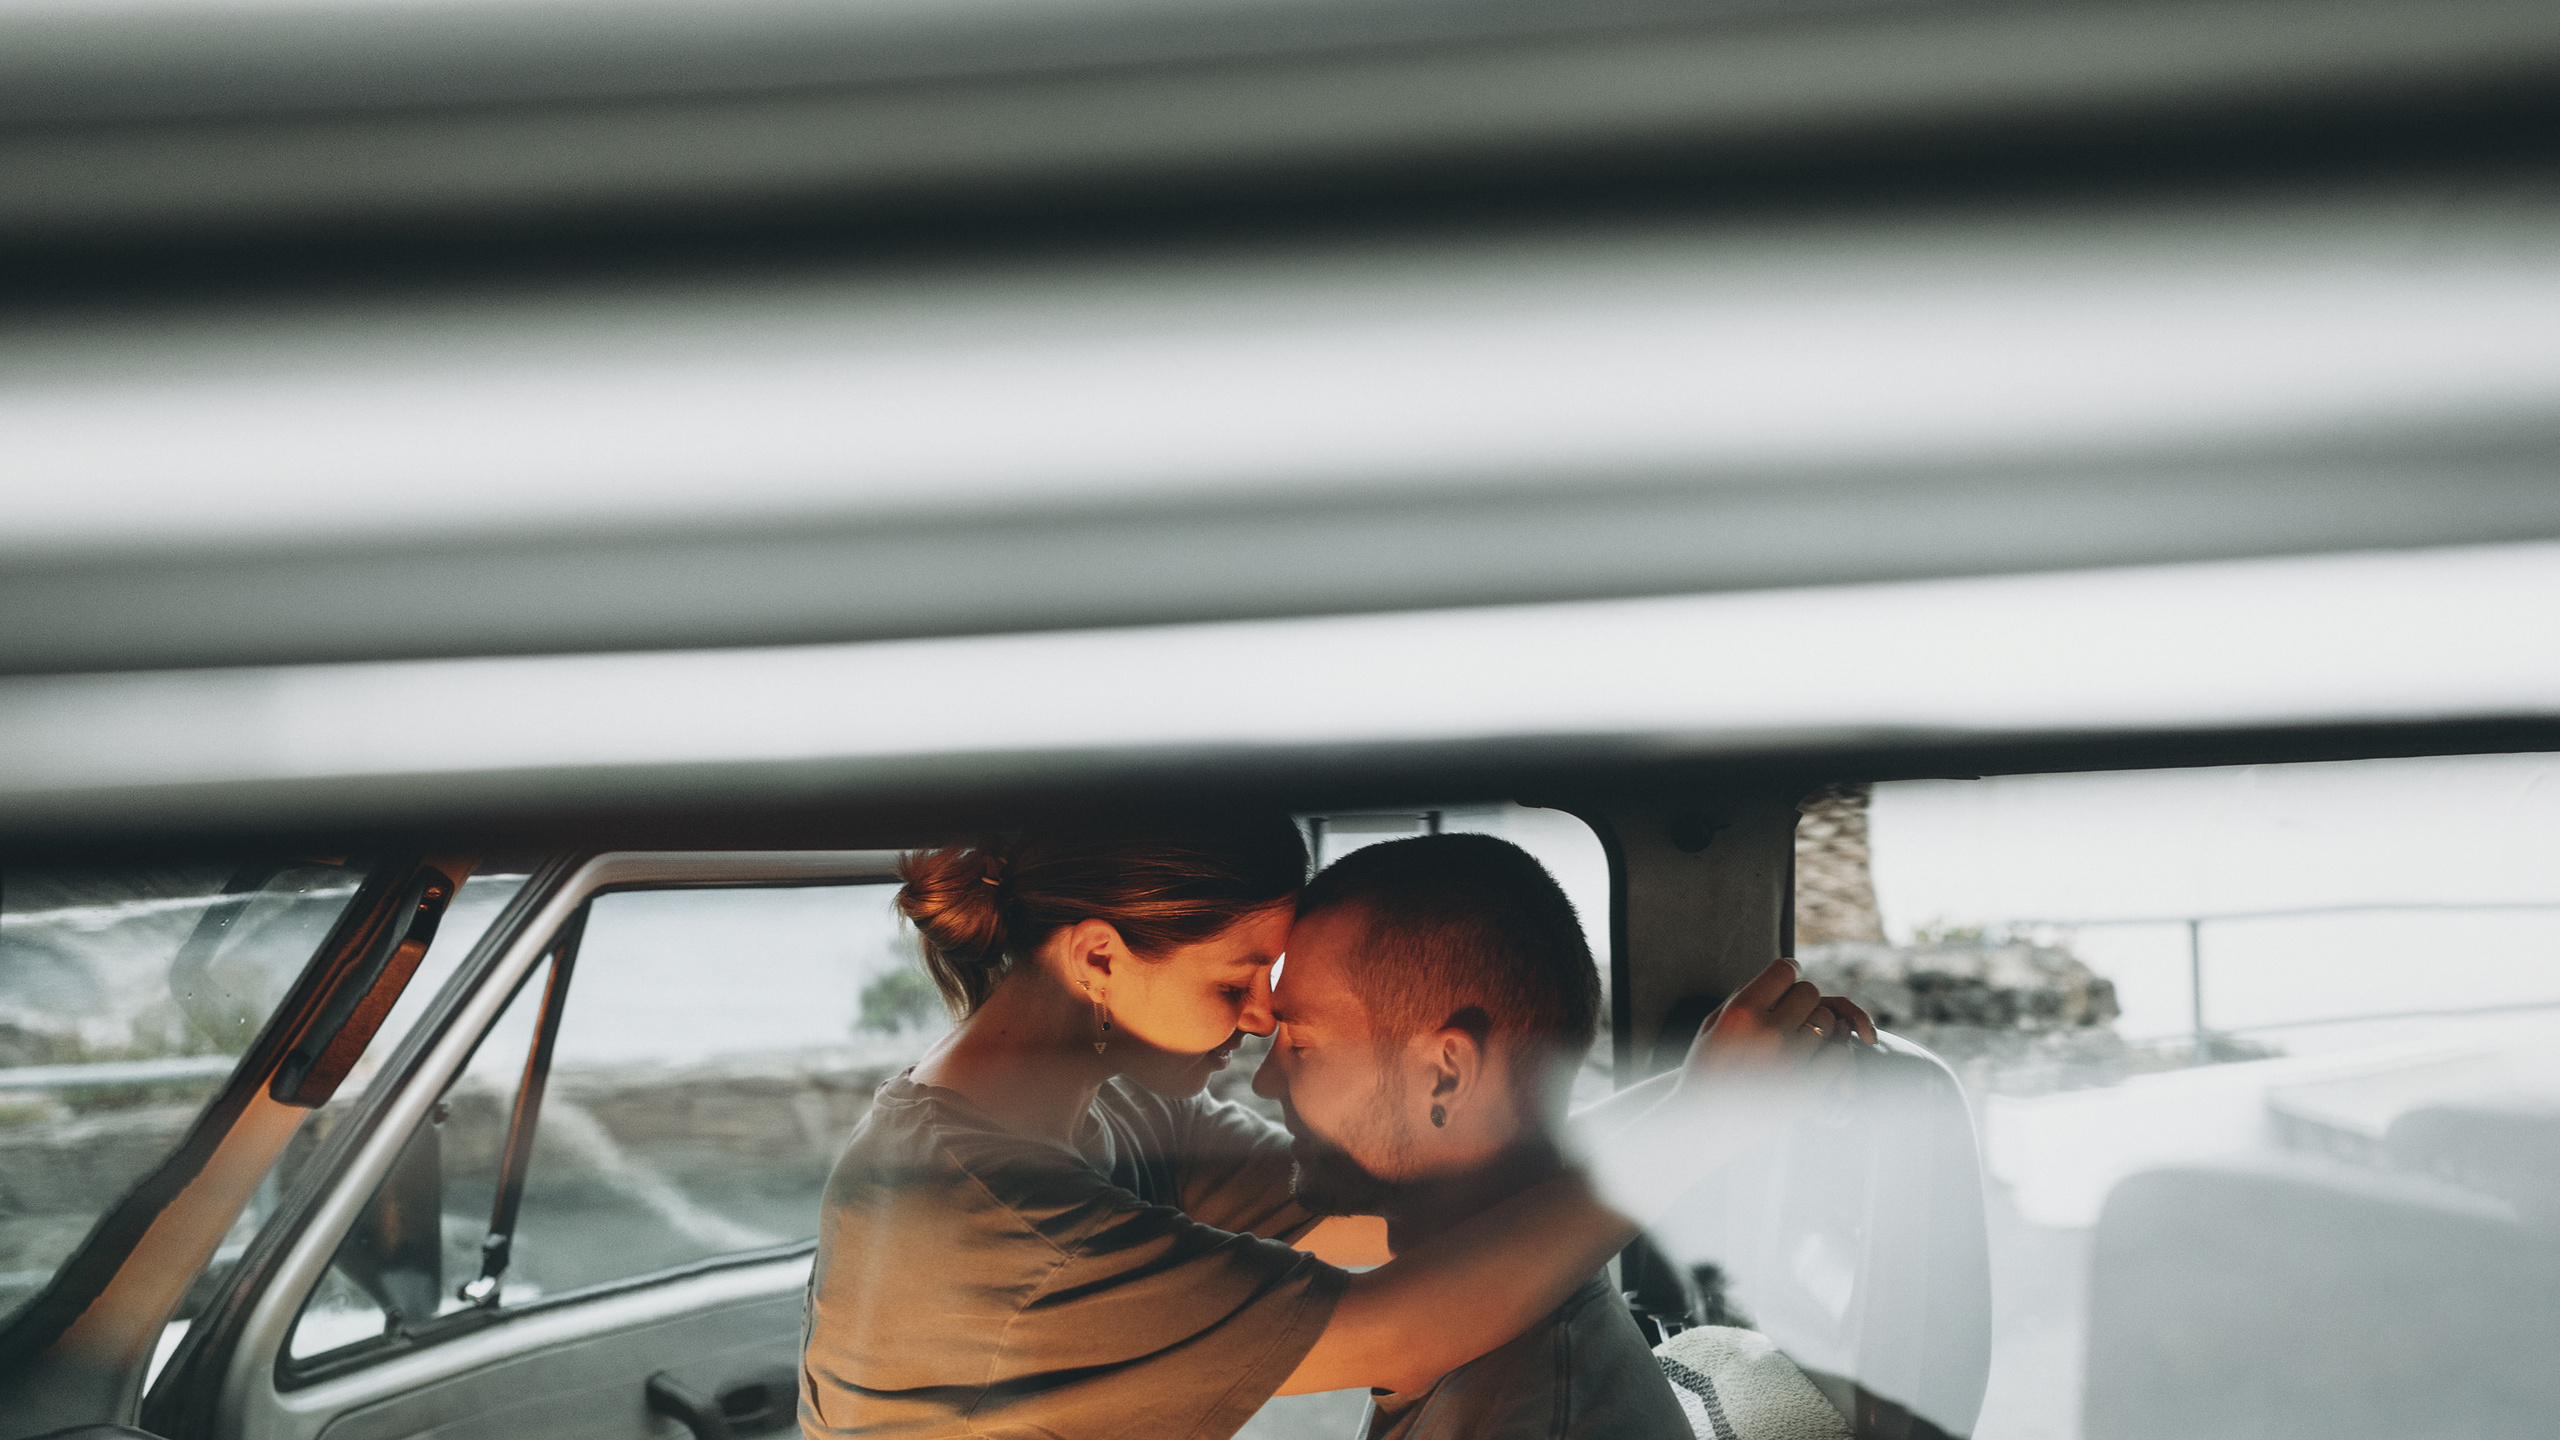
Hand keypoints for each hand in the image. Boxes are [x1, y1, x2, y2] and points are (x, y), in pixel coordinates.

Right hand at [1675, 958, 1870, 1108]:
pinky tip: (1814, 1060)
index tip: (1784, 986)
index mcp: (1741, 1012)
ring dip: (1818, 1027)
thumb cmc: (1707, 1068)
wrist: (1702, 1122)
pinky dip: (1832, 1055)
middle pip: (1810, 993)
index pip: (1784, 971)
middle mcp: (1767, 1032)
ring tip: (1800, 1040)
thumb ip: (1745, 997)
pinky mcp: (1806, 1089)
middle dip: (1802, 1001)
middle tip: (1791, 1015)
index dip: (1787, 975)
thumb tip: (1782, 975)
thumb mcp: (1713, 1024)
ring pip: (1828, 1021)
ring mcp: (1789, 1061)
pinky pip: (1839, 1055)